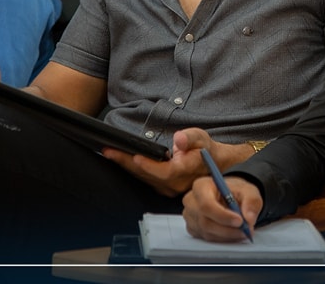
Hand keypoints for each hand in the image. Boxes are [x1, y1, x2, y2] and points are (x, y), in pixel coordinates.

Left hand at [101, 128, 254, 196]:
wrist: (215, 165)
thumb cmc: (207, 150)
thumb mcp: (202, 138)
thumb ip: (190, 138)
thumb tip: (178, 140)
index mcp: (182, 172)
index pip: (161, 171)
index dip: (147, 165)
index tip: (133, 156)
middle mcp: (173, 184)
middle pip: (145, 175)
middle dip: (125, 162)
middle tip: (108, 151)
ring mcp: (167, 187)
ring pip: (142, 177)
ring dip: (125, 165)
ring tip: (109, 153)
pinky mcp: (163, 186)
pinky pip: (144, 178)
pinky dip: (132, 169)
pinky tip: (121, 160)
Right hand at [183, 175, 261, 241]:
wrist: (228, 196)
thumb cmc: (234, 192)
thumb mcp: (248, 190)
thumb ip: (251, 201)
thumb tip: (249, 217)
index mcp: (200, 186)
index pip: (206, 204)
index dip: (223, 215)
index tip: (240, 221)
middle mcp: (191, 201)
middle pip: (206, 222)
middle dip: (228, 229)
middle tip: (246, 230)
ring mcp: (190, 216)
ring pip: (207, 232)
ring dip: (228, 235)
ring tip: (243, 231)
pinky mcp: (193, 228)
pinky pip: (207, 238)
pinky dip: (223, 239)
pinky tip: (233, 233)